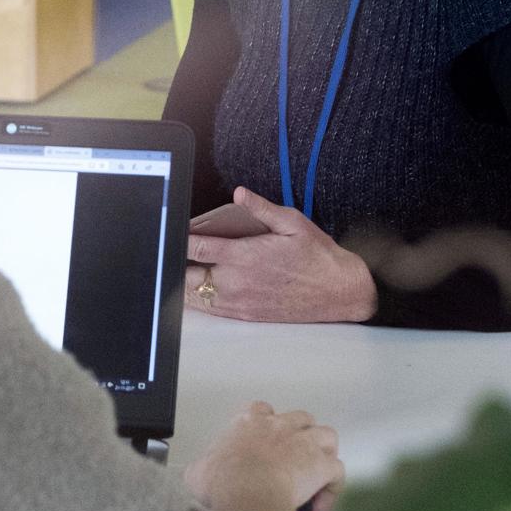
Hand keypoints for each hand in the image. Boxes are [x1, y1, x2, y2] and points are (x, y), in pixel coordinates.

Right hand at [182, 401, 342, 510]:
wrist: (242, 493)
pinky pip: (337, 472)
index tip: (267, 442)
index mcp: (248, 424)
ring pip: (327, 435)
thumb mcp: (199, 471)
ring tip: (318, 473)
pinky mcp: (320, 465)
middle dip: (302, 436)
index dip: (269, 425)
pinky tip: (322, 504)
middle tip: (296, 459)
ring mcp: (302, 443)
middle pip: (301, 419)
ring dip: (325, 453)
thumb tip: (197, 476)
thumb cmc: (222, 482)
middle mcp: (278, 426)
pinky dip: (332, 487)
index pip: (262, 412)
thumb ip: (203, 467)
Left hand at [185, 187, 376, 322]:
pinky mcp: (247, 316)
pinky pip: (211, 311)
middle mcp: (238, 282)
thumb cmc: (318, 256)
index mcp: (245, 256)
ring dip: (185, 283)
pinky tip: (198, 289)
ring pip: (195, 297)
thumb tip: (239, 194)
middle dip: (177, 263)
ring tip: (182, 269)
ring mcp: (240, 302)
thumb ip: (261, 208)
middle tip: (174, 251)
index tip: (170, 230)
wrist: (340, 292)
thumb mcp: (293, 222)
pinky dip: (199, 300)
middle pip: (188, 276)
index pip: (197, 247)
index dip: (179, 238)